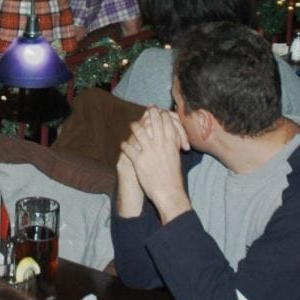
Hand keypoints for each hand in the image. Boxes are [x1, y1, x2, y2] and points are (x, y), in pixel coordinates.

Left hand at [120, 108, 191, 223]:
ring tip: (132, 124)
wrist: (169, 192)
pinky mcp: (139, 160)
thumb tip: (170, 136)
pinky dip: (125, 145)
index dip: (162, 114)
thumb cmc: (173, 177)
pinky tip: (123, 144)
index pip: (167, 123)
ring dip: (135, 126)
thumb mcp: (176, 158)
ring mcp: (149, 152)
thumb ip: (172, 145)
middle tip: (148, 107)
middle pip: (154, 122)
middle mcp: (160, 145)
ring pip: (139, 131)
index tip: (159, 110)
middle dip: (150, 113)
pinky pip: (128, 148)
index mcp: (171, 144)